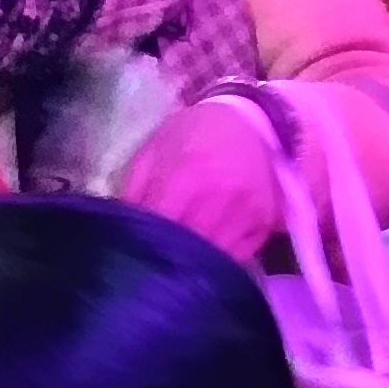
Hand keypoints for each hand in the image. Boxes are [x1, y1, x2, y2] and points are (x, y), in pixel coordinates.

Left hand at [118, 100, 286, 260]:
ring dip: (197, 267)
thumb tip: (122, 237)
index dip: (144, 249)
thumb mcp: (150, 156)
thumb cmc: (190, 136)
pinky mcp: (267, 223)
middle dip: (170, 263)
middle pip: (190, 254)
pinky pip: (240, 257)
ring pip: (216, 261)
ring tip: (181, 265)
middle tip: (155, 267)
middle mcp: (220, 200)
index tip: (134, 257)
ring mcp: (248, 214)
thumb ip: (133, 197)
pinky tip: (209, 253)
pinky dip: (221, 262)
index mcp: (185, 180)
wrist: (248, 120)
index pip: (160, 234)